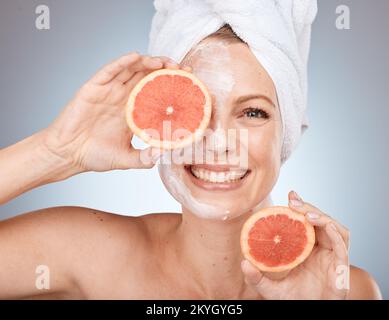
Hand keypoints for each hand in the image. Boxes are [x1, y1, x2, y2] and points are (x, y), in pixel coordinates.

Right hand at [41, 52, 185, 171]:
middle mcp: (122, 97)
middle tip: (182, 69)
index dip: (171, 85)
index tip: (189, 82)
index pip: (155, 92)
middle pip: (147, 76)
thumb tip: (165, 155)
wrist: (67, 155)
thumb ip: (145, 159)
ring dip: (148, 62)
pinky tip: (135, 57)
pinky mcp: (93, 88)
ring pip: (131, 69)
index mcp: (132, 111)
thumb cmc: (94, 155)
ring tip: (163, 62)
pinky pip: (109, 71)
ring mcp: (108, 91)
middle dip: (165, 70)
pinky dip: (122, 62)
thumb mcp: (126, 159)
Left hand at [241, 191, 349, 299]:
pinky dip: (334, 232)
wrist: (310, 314)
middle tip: (293, 201)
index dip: (301, 207)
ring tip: (306, 214)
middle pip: (321, 221)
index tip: (290, 196)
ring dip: (323, 217)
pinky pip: (342, 244)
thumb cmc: (295, 301)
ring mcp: (334, 257)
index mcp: (308, 249)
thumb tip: (243, 263)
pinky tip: (320, 226)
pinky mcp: (342, 266)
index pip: (308, 223)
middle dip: (309, 207)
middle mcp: (322, 250)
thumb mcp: (271, 289)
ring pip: (335, 228)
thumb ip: (257, 277)